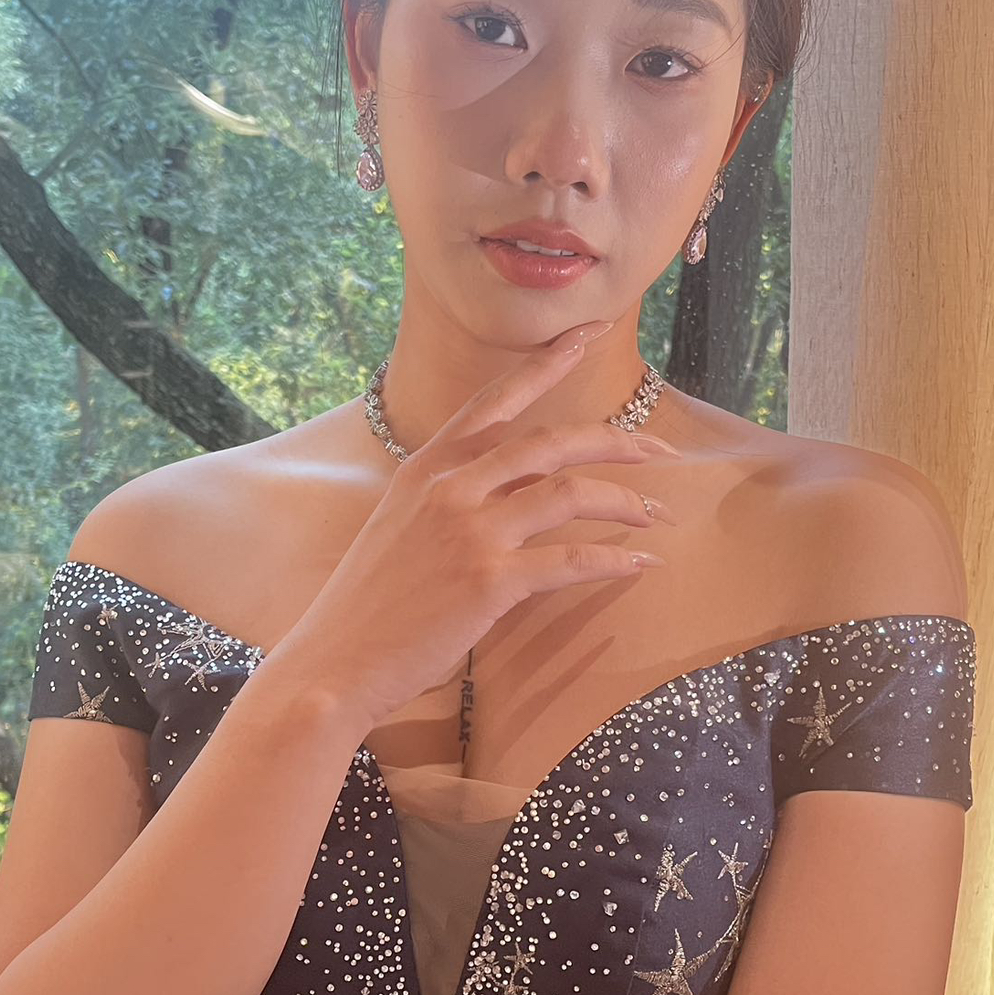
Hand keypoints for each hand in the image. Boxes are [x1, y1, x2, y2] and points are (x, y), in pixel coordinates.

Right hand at [282, 318, 681, 730]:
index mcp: (428, 466)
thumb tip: (510, 490)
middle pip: (552, 440)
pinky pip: (571, 559)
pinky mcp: (490, 581)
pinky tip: (639, 565)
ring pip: (571, 492)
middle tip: (659, 451)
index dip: (550, 362)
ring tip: (655, 515)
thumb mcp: (401, 525)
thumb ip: (452, 496)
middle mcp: (451, 486)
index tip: (592, 332)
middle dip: (616, 440)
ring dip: (626, 501)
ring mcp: (470, 531)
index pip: (497, 399)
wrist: (334, 661)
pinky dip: (614, 560)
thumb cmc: (368, 603)